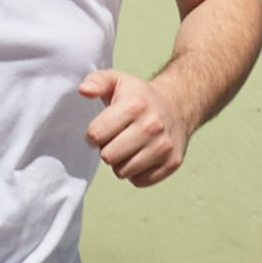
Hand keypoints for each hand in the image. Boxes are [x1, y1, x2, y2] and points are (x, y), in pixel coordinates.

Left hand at [78, 69, 191, 187]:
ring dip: (121, 162)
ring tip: (129, 146)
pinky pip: (139, 181)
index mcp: (135, 105)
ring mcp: (164, 146)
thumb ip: (96, 81)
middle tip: (116, 138)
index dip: (93, 134)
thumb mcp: (117, 80)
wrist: (178, 105)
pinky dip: (136, 172)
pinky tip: (142, 155)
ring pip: (123, 172)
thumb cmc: (139, 96)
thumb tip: (83, 90)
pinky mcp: (172, 163)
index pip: (96, 135)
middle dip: (107, 149)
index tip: (101, 129)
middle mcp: (152, 126)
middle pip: (108, 156)